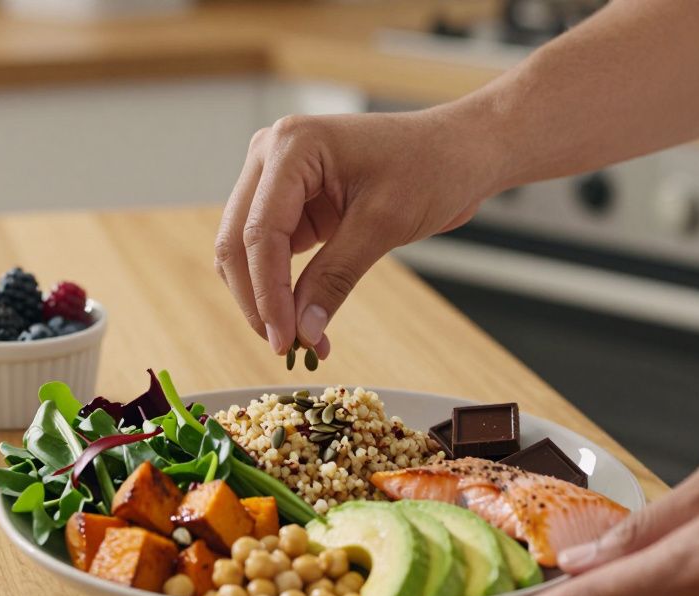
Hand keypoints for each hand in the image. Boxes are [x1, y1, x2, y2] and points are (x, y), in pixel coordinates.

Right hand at [214, 107, 499, 355]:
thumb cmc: (431, 167)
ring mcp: (276, 176)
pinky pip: (270, 250)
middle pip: (237, 240)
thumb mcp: (383, 224)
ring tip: (298, 337)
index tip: (283, 341)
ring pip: (245, 249)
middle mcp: (271, 154)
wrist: (460, 149)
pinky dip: (281, 286)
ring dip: (264, 297)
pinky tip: (304, 317)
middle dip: (257, 299)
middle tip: (285, 347)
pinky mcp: (290, 200)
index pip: (260, 232)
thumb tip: (303, 332)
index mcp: (292, 146)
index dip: (267, 293)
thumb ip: (335, 277)